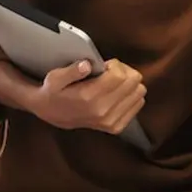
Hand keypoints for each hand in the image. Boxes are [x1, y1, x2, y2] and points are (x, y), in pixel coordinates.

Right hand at [27, 59, 144, 134]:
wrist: (51, 113)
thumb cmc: (54, 92)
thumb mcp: (55, 78)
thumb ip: (71, 70)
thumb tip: (87, 65)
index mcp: (89, 97)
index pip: (119, 75)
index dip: (115, 65)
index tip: (104, 65)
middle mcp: (102, 111)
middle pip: (133, 82)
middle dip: (124, 71)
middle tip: (110, 72)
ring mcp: (110, 121)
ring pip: (139, 92)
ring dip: (129, 83)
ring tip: (114, 82)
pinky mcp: (116, 126)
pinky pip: (138, 104)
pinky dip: (131, 96)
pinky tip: (117, 93)